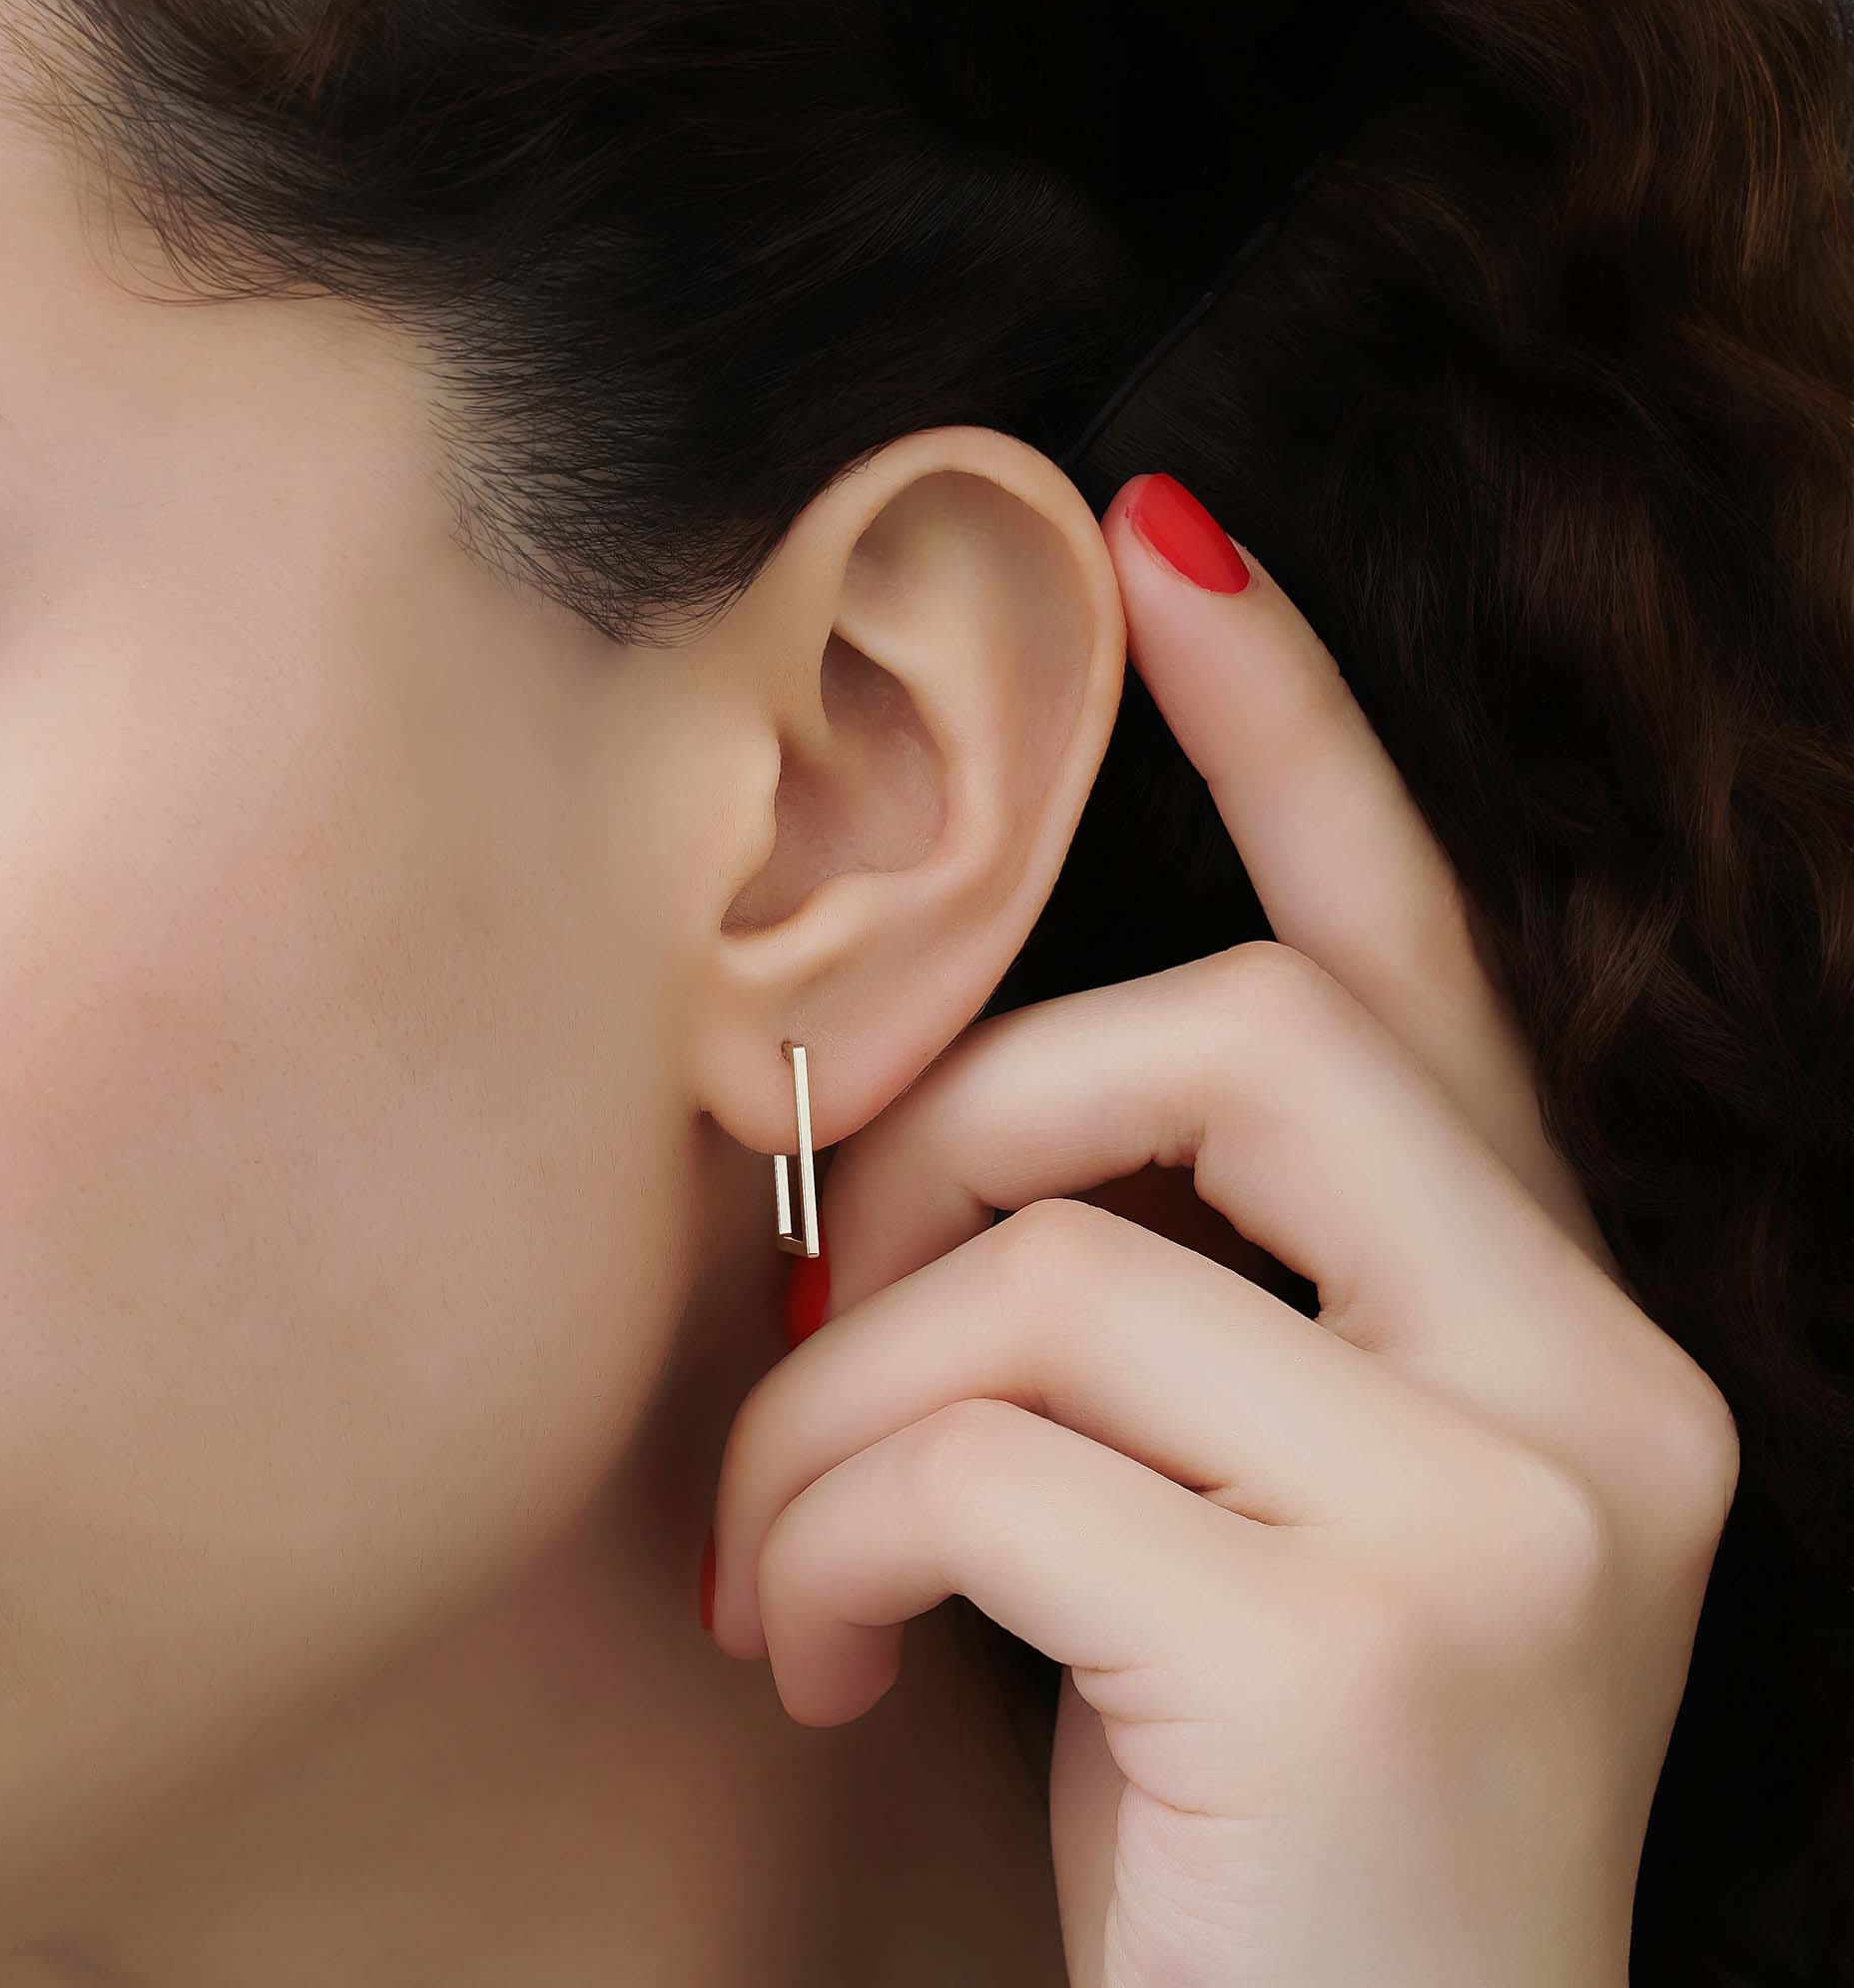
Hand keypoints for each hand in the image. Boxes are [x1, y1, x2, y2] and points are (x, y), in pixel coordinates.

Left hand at [704, 472, 1740, 1987]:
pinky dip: (824, 1527)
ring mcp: (1505, 1512)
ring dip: (839, 1395)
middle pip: (1232, 1033)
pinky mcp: (1355, 1644)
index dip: (1295, 728)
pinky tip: (811, 1657)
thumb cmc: (1254, 1831)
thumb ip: (1172, 1307)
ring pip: (1052, 1257)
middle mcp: (1595, 1389)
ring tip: (781, 1551)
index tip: (1166, 545)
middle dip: (964, 1132)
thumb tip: (943, 1135)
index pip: (1419, 967)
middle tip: (830, 1301)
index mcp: (1560, 1337)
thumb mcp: (1237, 1526)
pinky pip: (974, 1443)